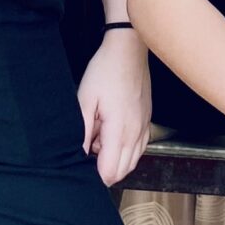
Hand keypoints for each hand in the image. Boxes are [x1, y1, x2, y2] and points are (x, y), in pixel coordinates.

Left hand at [78, 29, 150, 186]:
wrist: (128, 49)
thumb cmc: (105, 71)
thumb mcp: (85, 99)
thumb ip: (81, 132)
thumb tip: (77, 156)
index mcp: (119, 130)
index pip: (110, 172)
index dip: (94, 175)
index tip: (82, 162)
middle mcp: (136, 133)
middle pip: (122, 171)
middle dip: (104, 168)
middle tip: (88, 146)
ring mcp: (144, 127)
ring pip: (132, 161)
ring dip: (115, 159)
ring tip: (99, 138)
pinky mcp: (147, 121)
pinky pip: (139, 148)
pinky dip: (126, 150)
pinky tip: (112, 133)